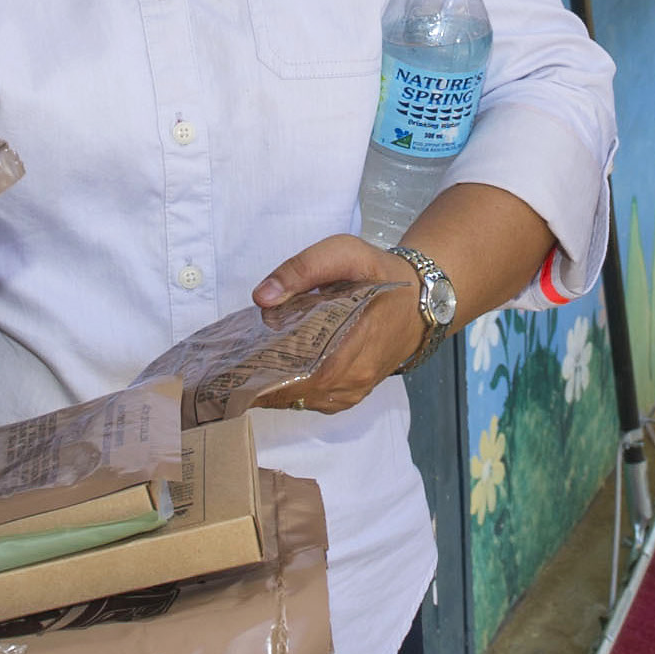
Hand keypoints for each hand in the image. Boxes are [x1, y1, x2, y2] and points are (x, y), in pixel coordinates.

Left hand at [249, 235, 434, 415]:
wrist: (420, 302)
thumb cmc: (381, 275)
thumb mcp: (345, 253)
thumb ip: (303, 268)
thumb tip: (263, 297)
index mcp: (356, 342)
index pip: (304, 373)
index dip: (268, 372)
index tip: (240, 360)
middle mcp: (356, 376)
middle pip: (298, 390)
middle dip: (263, 378)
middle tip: (234, 362)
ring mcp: (354, 390)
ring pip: (303, 400)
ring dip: (274, 387)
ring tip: (247, 367)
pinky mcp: (352, 394)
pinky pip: (314, 401)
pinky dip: (291, 391)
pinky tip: (274, 373)